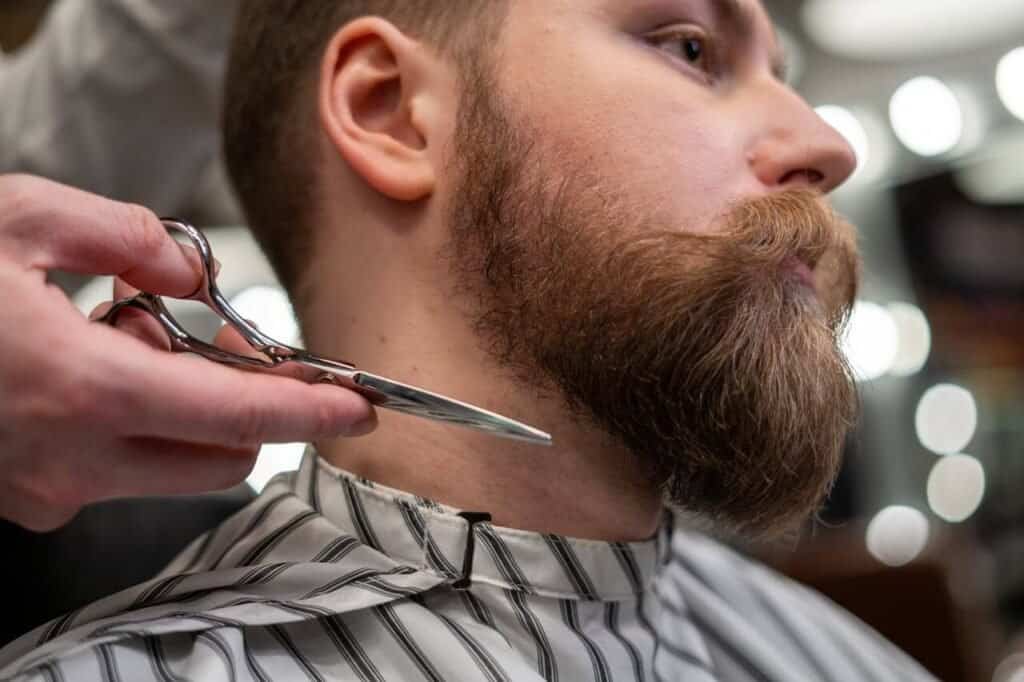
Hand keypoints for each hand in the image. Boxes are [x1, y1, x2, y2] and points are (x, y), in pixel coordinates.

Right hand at [0, 175, 376, 530]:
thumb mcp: (21, 216)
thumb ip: (127, 236)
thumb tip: (188, 270)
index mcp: (83, 387)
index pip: (238, 414)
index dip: (309, 411)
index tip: (356, 406)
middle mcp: (71, 459)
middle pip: (220, 456)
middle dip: (244, 404)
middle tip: (210, 334)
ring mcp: (45, 488)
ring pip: (169, 464)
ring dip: (181, 408)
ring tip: (117, 332)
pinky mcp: (24, 496)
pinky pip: (112, 468)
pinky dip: (129, 423)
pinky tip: (82, 366)